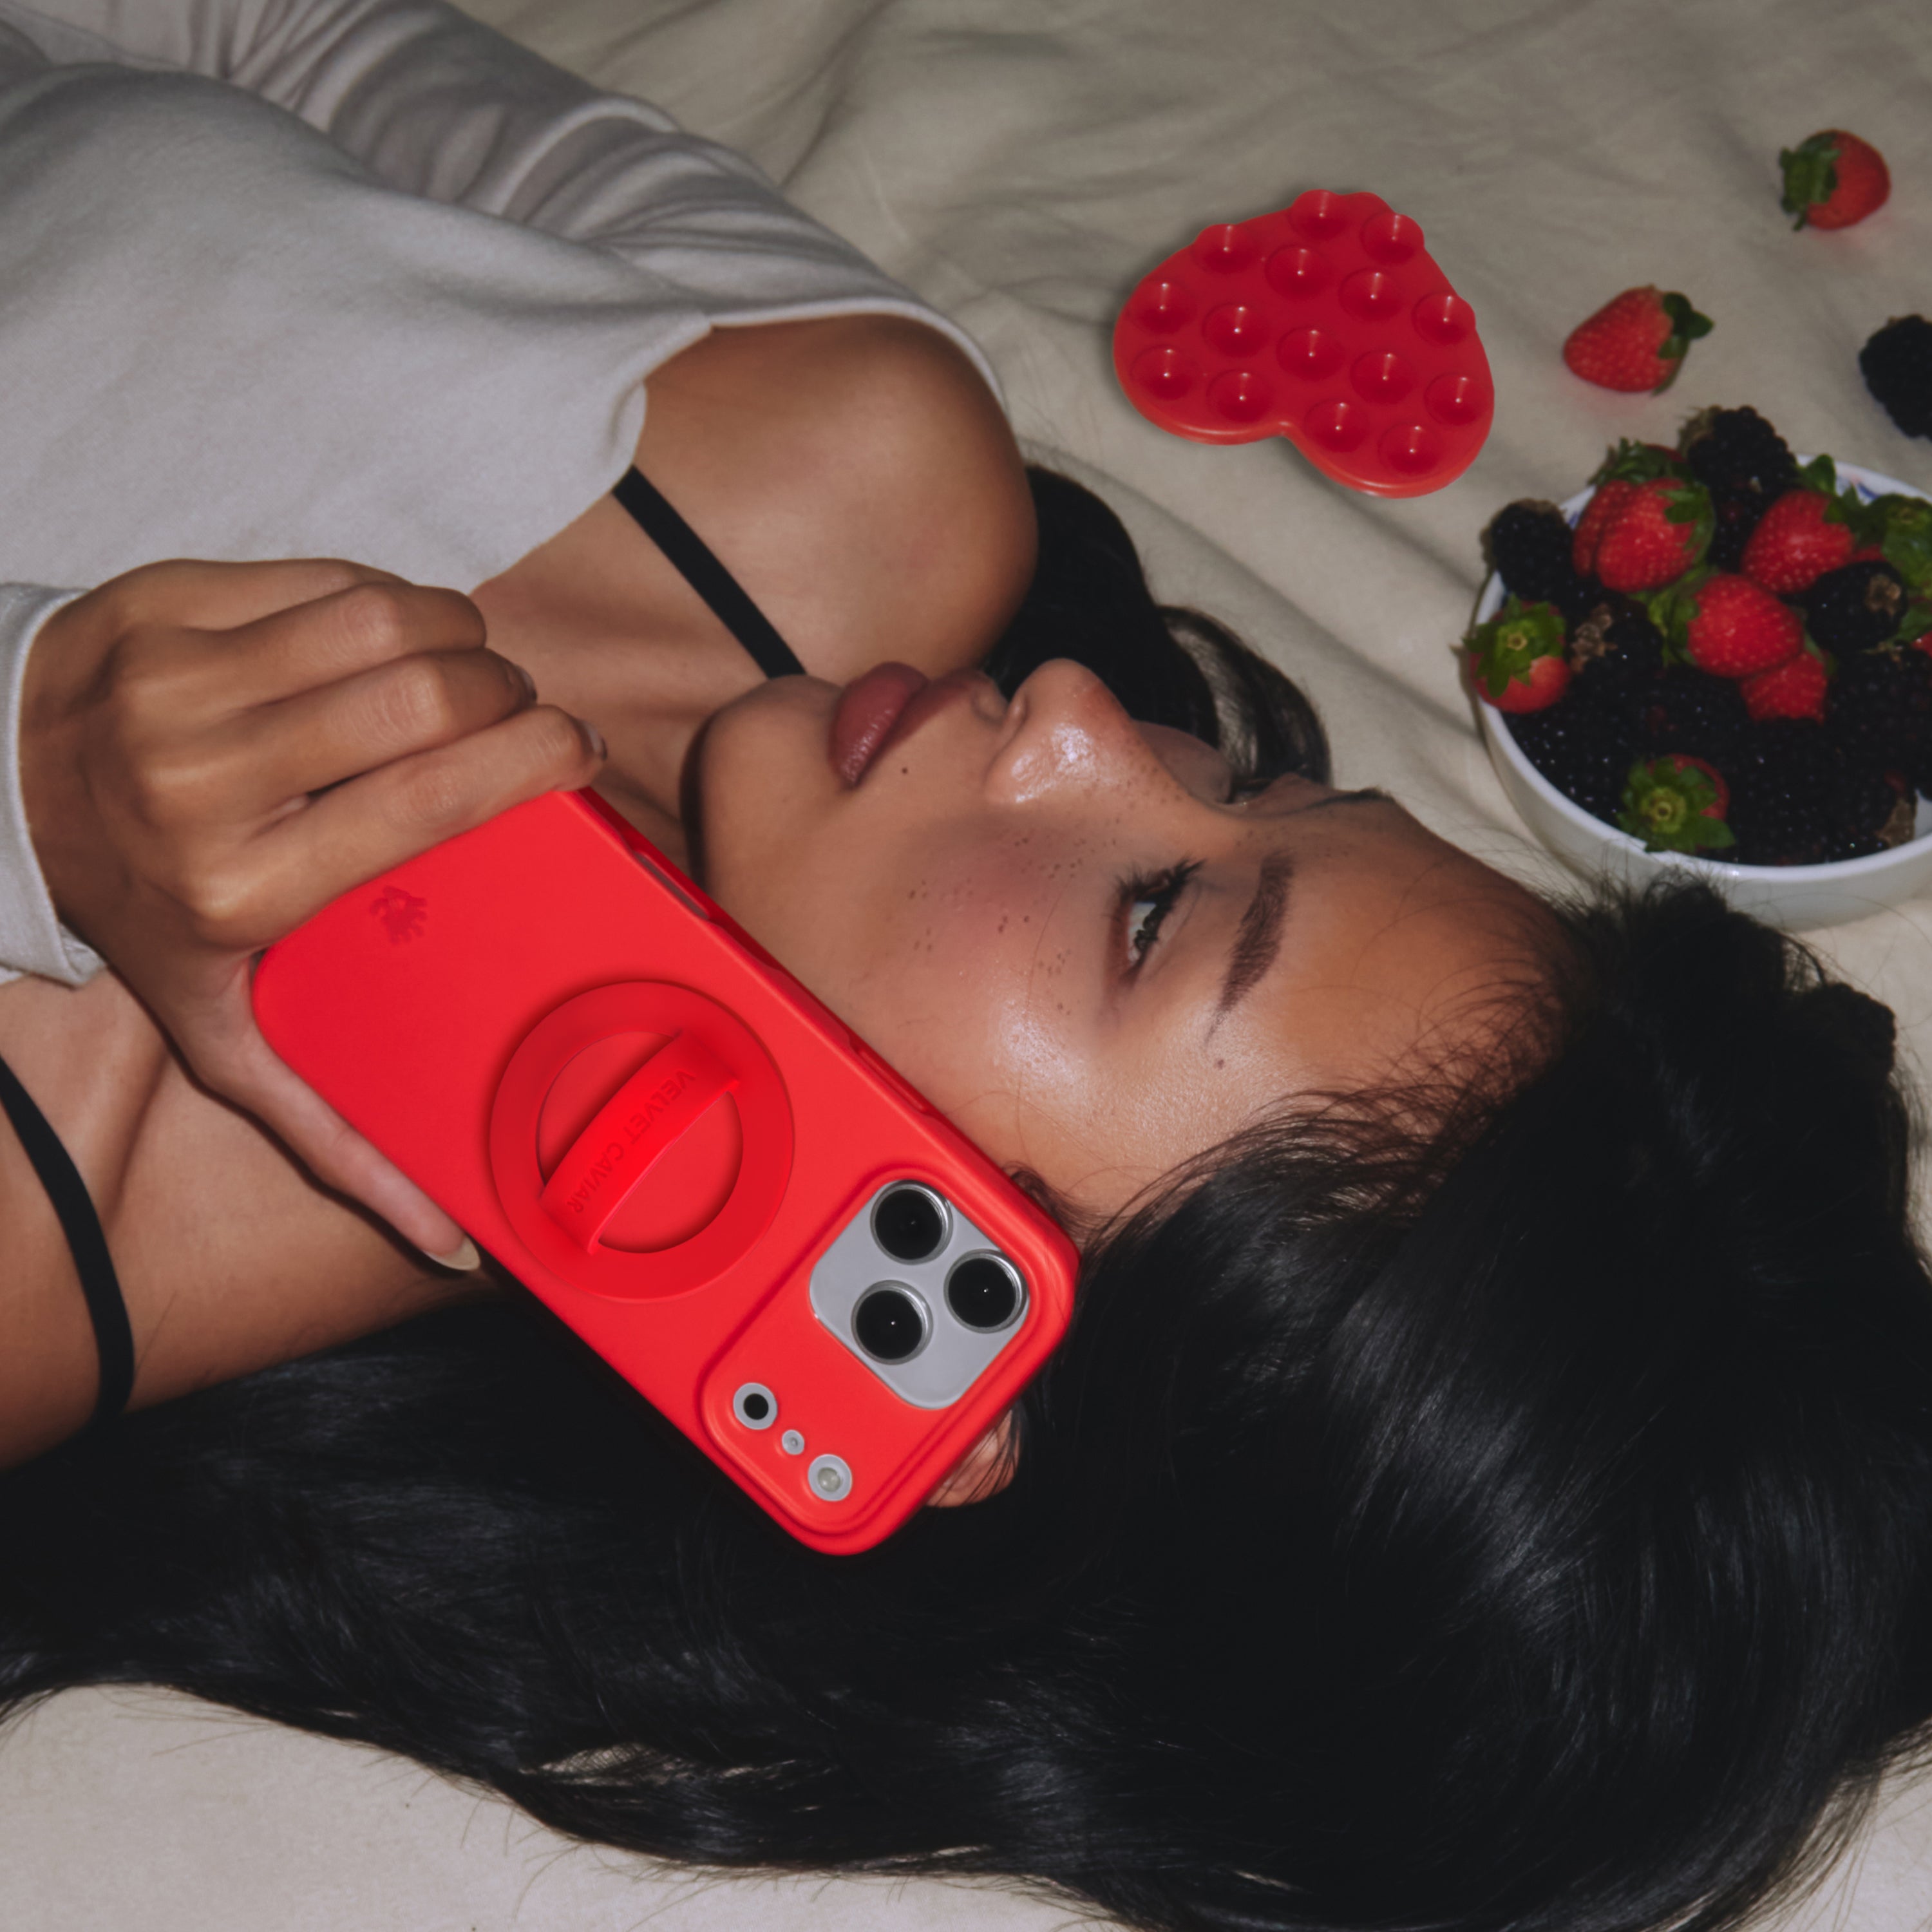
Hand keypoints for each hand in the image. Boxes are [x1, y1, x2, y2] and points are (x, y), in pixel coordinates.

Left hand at [19, 559, 603, 1260]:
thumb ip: (339, 1134)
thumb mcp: (230, 1038)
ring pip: (384, 620)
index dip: (532, 759)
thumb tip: (455, 1244)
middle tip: (524, 715)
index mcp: (243, 888)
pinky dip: (388, 598)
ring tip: (470, 670)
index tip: (578, 750)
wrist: (0, 796)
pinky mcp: (161, 606)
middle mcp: (203, 782)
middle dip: (507, 693)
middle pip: (423, 695)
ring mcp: (174, 684)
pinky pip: (324, 580)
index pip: (429, 799)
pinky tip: (396, 634)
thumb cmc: (146, 915)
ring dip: (458, 634)